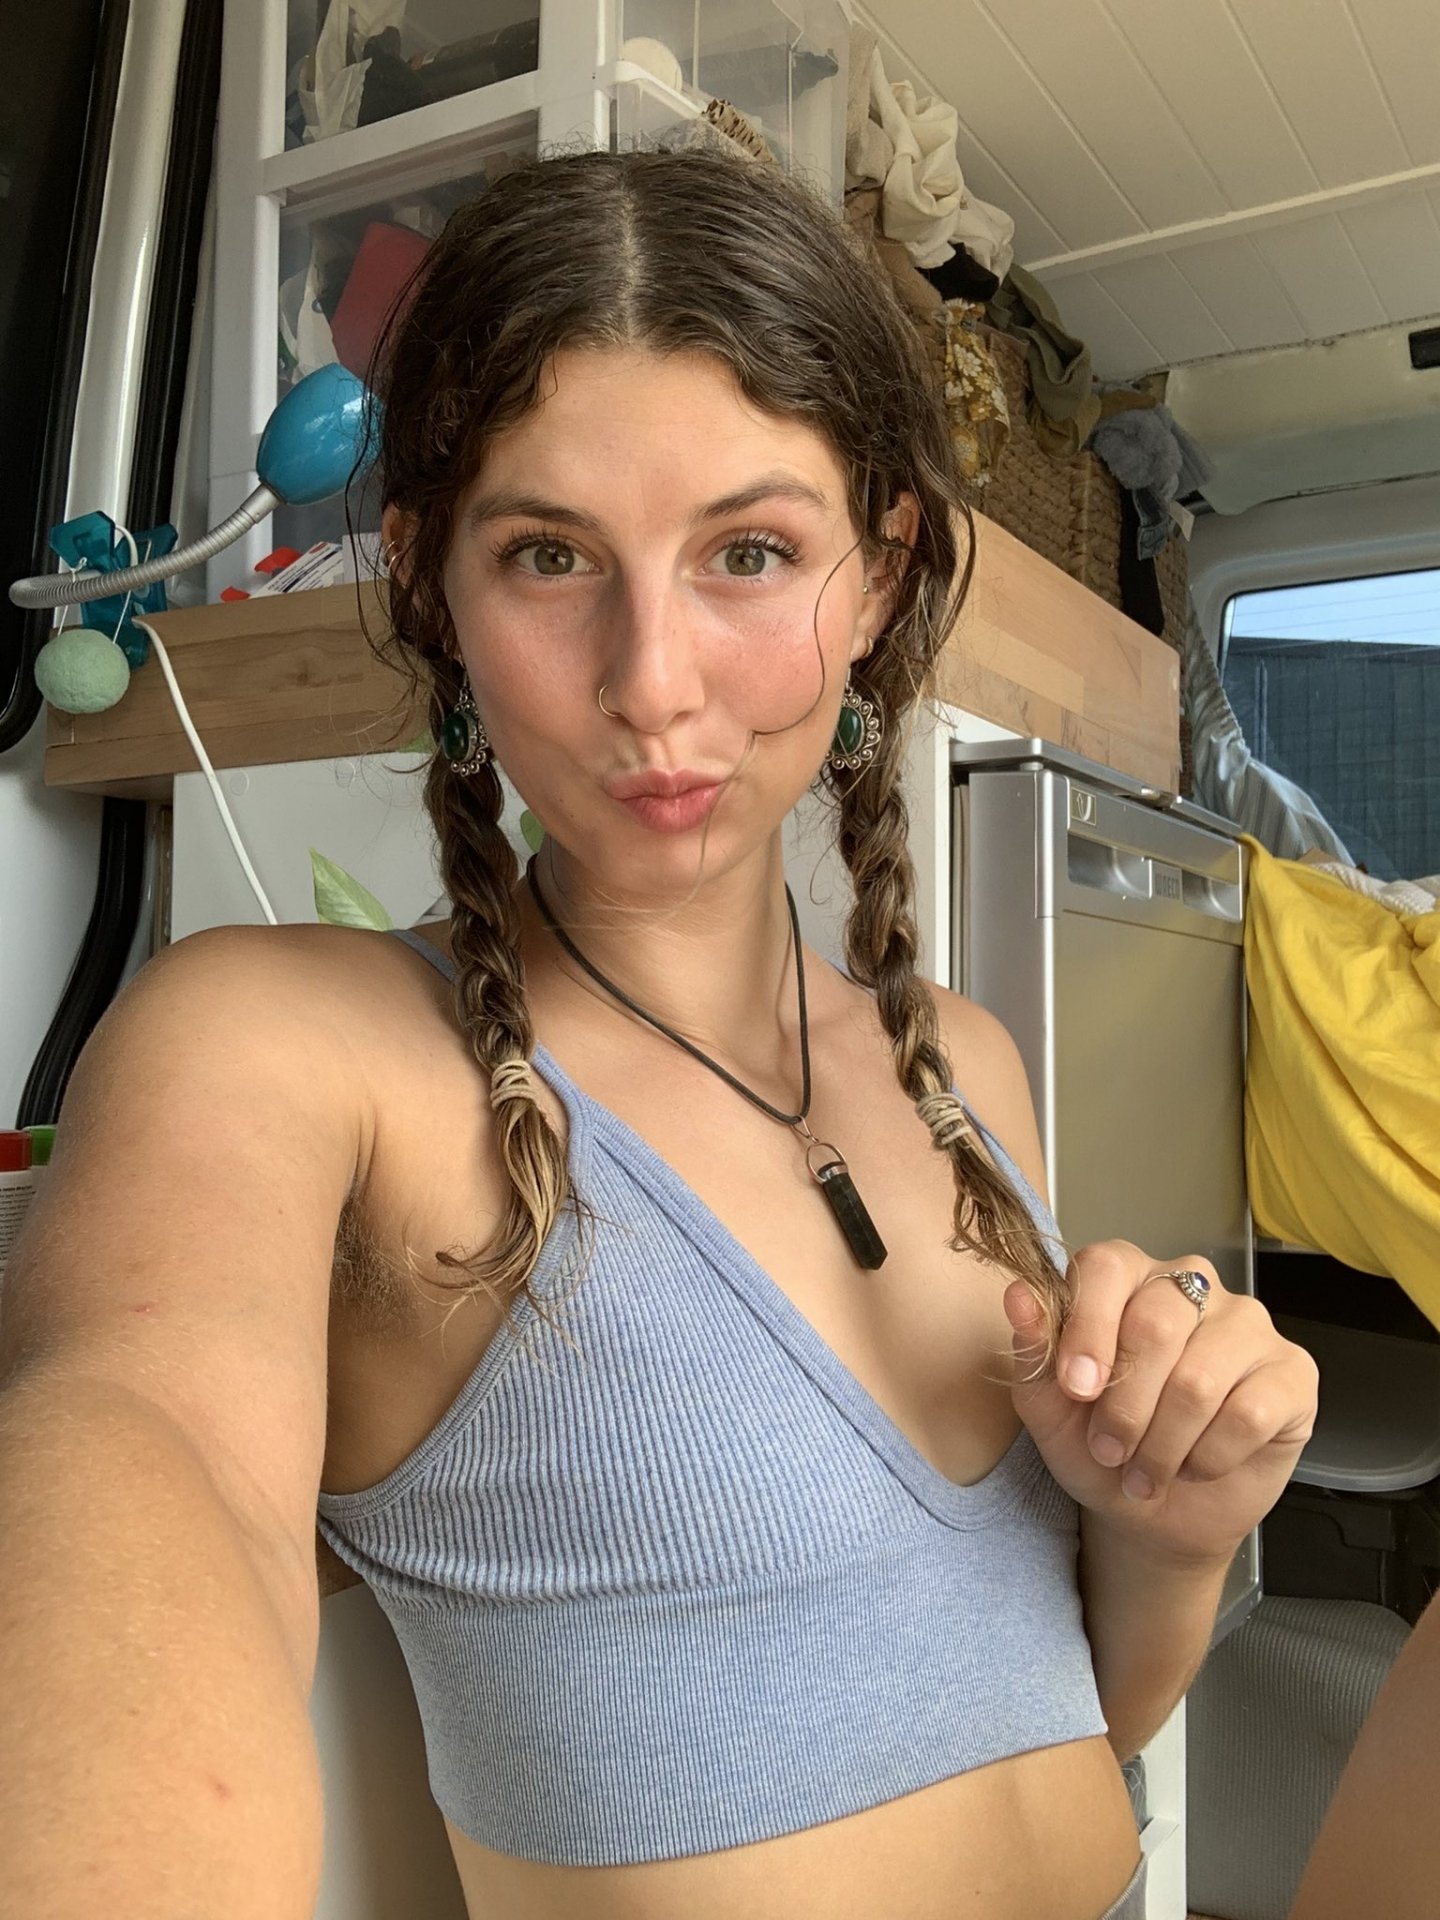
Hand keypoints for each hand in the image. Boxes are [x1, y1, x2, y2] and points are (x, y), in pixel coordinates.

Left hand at [1005, 1242, 1318, 1565]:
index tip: (1076, 1389)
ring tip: (1146, 1472)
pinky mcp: (1292, 1372)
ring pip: (1200, 1379)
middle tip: (1110, 1451)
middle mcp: (1193, 1285)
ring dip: (1163, 1445)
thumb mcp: (1050, 1410)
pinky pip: (1250, 1413)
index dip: (1088, 1329)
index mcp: (1128, 1277)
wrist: (1155, 1513)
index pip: (1108, 1266)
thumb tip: (1018, 1296)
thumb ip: (1034, 1352)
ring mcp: (1248, 1324)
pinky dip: (1210, 1457)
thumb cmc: (1100, 1448)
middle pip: (1156, 1324)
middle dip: (1125, 1406)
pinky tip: (1197, 1465)